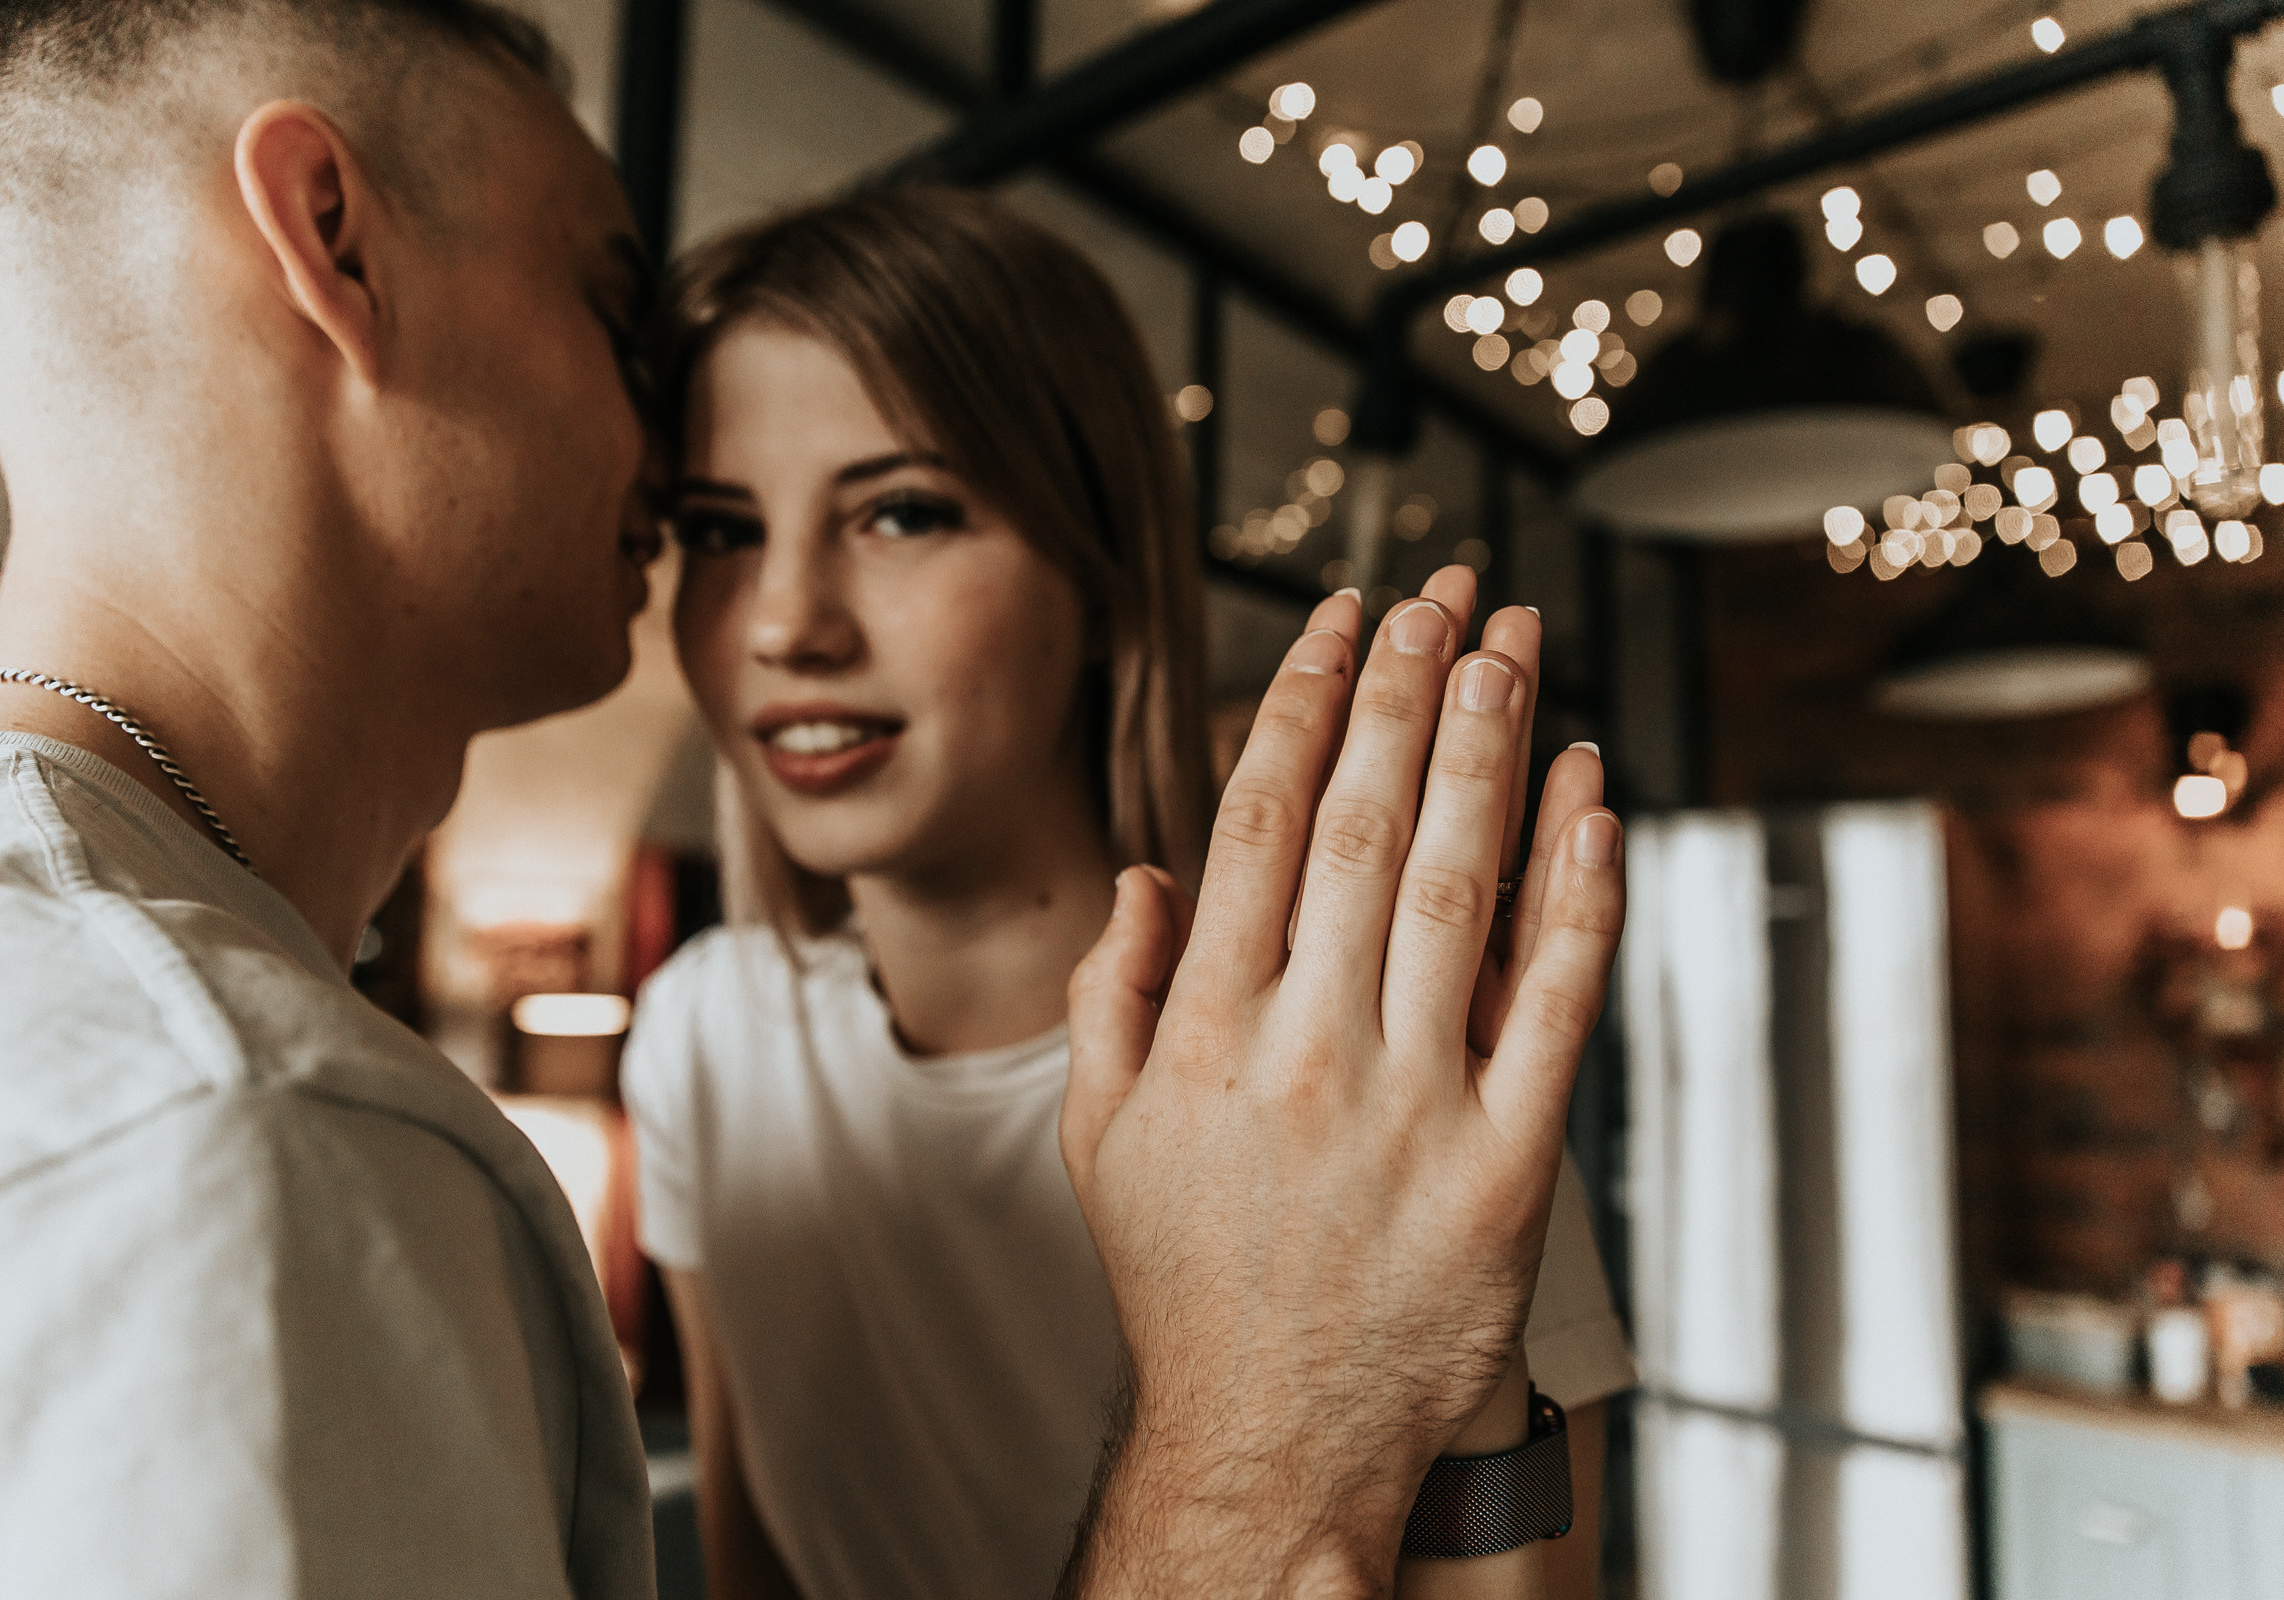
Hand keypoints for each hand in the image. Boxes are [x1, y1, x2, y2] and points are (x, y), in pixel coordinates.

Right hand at [1060, 570, 1624, 1597]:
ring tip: (1515, 651)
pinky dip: (1581, 891)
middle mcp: (1308, 1051)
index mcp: (1205, 1032)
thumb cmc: (1186, 1287)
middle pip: (1370, 824)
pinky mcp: (1508, 1166)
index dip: (1308, 703)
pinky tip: (1594, 799)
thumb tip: (1147, 875)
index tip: (1344, 621)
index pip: (1259, 820)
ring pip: (1463, 886)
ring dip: (1496, 751)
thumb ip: (1111, 996)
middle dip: (1413, 688)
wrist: (1270, 1443)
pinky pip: (1556, 1001)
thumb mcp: (1098, 1143)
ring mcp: (1415, 1106)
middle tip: (1448, 593)